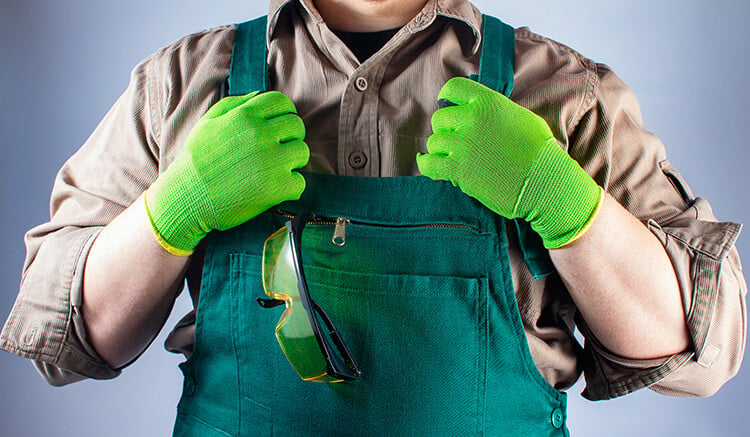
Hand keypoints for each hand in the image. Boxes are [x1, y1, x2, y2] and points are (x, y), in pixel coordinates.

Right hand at [145, 91, 309, 253]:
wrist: (185, 198)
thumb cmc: (195, 160)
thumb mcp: (208, 122)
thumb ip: (236, 104)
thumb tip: (259, 96)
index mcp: (245, 116)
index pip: (282, 102)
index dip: (284, 113)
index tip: (280, 126)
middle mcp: (261, 135)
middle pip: (297, 125)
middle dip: (290, 136)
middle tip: (278, 149)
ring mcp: (271, 162)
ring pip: (302, 152)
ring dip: (292, 161)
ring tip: (275, 169)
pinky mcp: (277, 188)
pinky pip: (300, 182)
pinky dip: (290, 187)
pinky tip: (274, 188)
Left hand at [417, 77, 601, 247]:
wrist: (544, 183)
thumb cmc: (540, 152)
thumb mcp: (521, 117)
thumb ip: (495, 110)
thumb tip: (480, 110)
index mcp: (488, 101)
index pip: (453, 88)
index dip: (447, 98)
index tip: (448, 106)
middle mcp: (471, 119)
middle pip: (439, 119)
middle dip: (446, 130)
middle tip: (456, 141)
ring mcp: (462, 145)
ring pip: (433, 142)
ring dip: (440, 150)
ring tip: (452, 157)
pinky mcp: (457, 170)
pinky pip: (428, 164)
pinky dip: (427, 165)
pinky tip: (430, 164)